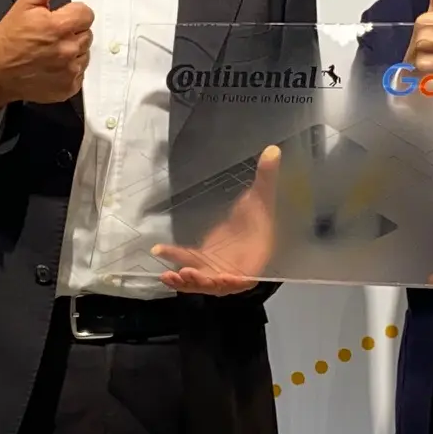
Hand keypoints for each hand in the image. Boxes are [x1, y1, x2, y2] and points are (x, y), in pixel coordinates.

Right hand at [0, 0, 93, 112]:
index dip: (72, 14)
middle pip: (87, 33)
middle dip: (72, 31)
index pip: (87, 13)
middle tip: (50, 35)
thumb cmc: (8, 38)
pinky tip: (51, 65)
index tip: (57, 19)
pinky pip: (80, 72)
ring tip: (49, 51)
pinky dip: (69, 69)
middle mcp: (67, 50)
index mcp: (59, 26)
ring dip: (72, 50)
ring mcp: (69, 71)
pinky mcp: (68, 87)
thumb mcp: (27, 2)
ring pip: (85, 53)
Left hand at [152, 145, 280, 295]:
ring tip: (169, 276)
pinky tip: (159, 251)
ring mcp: (217, 268)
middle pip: (219, 284)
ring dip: (186, 281)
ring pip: (201, 280)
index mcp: (254, 258)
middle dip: (204, 282)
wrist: (248, 225)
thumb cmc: (258, 214)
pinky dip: (175, 258)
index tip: (223, 277)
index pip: (247, 276)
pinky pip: (187, 262)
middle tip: (188, 274)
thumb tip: (274, 149)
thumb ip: (267, 177)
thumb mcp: (262, 196)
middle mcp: (235, 269)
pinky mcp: (203, 262)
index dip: (236, 280)